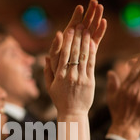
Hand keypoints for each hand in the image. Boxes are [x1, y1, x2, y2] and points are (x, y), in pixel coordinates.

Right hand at [44, 0, 106, 115]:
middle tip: (79, 25)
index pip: (63, 55)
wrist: (73, 113)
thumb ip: (48, 72)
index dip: (66, 41)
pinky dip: (91, 52)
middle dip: (76, 38)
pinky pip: (91, 64)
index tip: (67, 30)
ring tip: (86, 30)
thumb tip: (46, 57)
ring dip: (85, 41)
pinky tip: (92, 43)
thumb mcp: (50, 87)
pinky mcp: (89, 81)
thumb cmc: (60, 100)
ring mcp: (80, 78)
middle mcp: (69, 76)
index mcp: (59, 76)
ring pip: (83, 56)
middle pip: (73, 53)